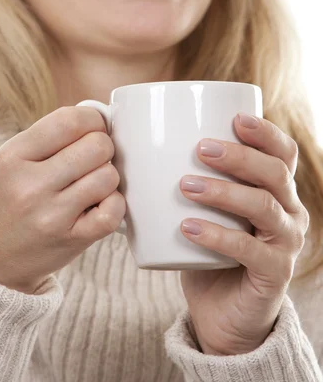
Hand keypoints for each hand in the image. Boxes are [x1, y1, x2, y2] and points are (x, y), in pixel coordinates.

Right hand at [0, 106, 125, 293]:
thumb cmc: (6, 201)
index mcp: (13, 156)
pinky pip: (113, 211)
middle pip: (96, 146)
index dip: (92, 119)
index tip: (94, 126)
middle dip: (104, 146)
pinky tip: (100, 203)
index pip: (69, 121)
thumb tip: (100, 119)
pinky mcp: (71, 240)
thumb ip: (49, 138)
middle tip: (94, 157)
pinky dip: (114, 204)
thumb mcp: (10, 161)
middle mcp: (31, 185)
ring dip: (108, 176)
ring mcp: (52, 215)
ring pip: (108, 176)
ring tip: (92, 182)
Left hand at [179, 113, 309, 355]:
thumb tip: (139, 144)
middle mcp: (290, 211)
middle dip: (238, 155)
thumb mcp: (205, 209)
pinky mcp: (274, 273)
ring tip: (185, 186)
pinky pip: (250, 250)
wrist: (222, 311)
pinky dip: (216, 235)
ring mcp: (286, 243)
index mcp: (278, 190)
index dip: (265, 132)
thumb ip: (191, 177)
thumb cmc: (209, 249)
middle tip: (200, 149)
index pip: (283, 153)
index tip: (235, 118)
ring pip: (263, 206)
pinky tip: (187, 227)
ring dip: (223, 191)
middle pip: (275, 173)